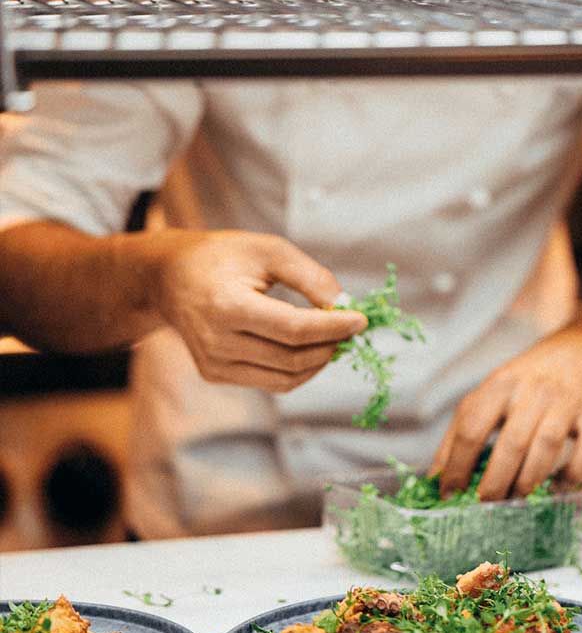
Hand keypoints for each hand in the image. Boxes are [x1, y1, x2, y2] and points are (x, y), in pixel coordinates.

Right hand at [149, 230, 366, 390]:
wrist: (169, 278)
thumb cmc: (223, 257)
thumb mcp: (267, 250)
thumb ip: (308, 275)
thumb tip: (343, 304)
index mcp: (227, 306)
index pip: (293, 329)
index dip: (332, 327)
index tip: (360, 319)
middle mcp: (217, 342)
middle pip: (291, 358)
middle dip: (330, 346)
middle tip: (352, 328)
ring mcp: (214, 364)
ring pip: (284, 379)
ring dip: (318, 362)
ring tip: (335, 339)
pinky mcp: (216, 375)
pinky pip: (269, 382)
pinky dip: (297, 370)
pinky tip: (310, 349)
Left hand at [431, 329, 581, 499]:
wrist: (577, 355)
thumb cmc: (524, 383)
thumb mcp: (487, 396)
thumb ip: (459, 434)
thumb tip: (435, 480)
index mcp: (499, 386)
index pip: (471, 427)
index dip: (457, 464)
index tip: (450, 493)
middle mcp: (532, 392)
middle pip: (511, 441)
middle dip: (495, 481)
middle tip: (485, 504)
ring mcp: (565, 404)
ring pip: (547, 446)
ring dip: (529, 480)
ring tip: (516, 500)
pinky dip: (573, 474)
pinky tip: (557, 487)